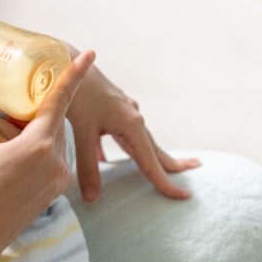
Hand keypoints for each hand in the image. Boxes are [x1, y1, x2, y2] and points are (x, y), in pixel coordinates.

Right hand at [0, 50, 95, 260]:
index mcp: (40, 144)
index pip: (60, 99)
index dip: (74, 74)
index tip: (90, 54)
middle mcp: (56, 161)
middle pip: (49, 123)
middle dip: (27, 115)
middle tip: (4, 115)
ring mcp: (57, 180)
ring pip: (47, 144)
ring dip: (24, 138)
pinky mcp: (52, 195)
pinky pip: (46, 164)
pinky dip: (28, 156)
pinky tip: (2, 164)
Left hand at [66, 61, 199, 201]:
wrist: (66, 61)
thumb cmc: (76, 94)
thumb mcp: (82, 133)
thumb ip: (87, 167)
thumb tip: (92, 199)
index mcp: (131, 124)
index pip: (151, 162)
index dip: (165, 183)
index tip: (183, 197)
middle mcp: (132, 116)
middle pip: (155, 147)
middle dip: (173, 163)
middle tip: (195, 170)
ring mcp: (122, 110)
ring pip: (139, 140)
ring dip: (150, 154)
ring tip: (161, 166)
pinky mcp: (109, 107)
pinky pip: (121, 133)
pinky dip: (121, 146)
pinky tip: (105, 157)